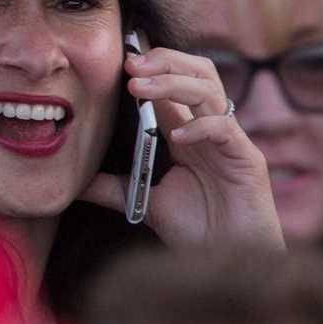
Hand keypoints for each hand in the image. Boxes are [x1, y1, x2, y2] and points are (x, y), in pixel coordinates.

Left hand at [81, 47, 284, 248]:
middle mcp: (210, 129)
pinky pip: (224, 129)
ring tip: (141, 88)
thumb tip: (74, 182)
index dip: (151, 65)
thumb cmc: (197, 232)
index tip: (119, 58)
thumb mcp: (144, 202)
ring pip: (209, 90)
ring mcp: (231, 141)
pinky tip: (177, 138)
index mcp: (187, 131)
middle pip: (197, 72)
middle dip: (164, 62)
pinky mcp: (248, 160)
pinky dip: (200, 127)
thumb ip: (112, 187)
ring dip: (173, 83)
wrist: (229, 265)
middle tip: (130, 64)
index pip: (173, 82)